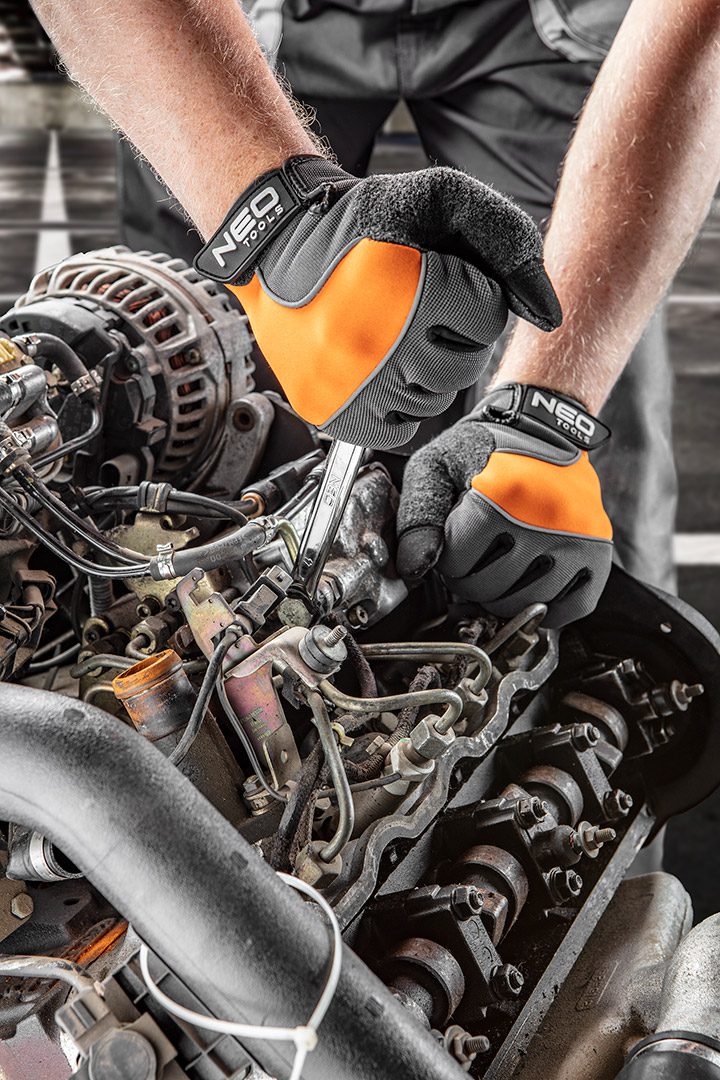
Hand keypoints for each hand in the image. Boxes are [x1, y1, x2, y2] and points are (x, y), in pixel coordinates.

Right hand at [195, 157, 560, 449]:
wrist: (278, 244)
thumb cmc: (364, 224)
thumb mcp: (442, 200)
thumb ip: (509, 243)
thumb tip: (551, 316)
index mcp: (411, 292)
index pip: (488, 318)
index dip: (473, 294)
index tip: (440, 278)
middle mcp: (380, 346)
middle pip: (464, 366)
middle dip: (457, 336)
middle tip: (422, 311)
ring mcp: (352, 386)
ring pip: (433, 400)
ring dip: (428, 371)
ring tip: (397, 336)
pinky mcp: (331, 411)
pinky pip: (397, 431)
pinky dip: (400, 407)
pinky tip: (384, 372)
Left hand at [396, 384, 612, 626]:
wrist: (543, 425)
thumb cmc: (485, 447)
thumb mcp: (435, 467)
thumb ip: (416, 519)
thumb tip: (414, 570)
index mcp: (500, 492)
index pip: (456, 563)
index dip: (446, 558)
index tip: (454, 541)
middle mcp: (544, 516)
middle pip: (488, 588)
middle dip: (470, 579)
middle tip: (475, 558)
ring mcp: (576, 536)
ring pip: (525, 604)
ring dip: (502, 596)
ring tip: (499, 569)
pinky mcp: (598, 550)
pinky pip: (572, 607)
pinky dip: (548, 610)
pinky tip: (531, 588)